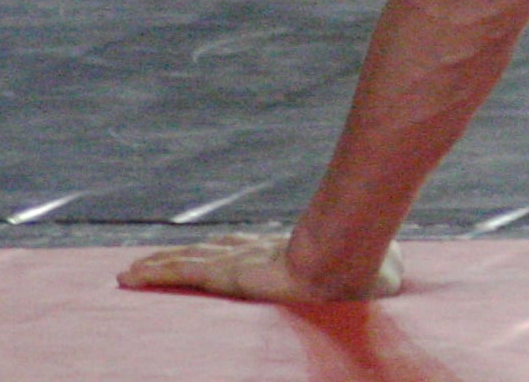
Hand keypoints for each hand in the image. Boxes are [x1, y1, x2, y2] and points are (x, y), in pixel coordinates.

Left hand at [117, 231, 401, 302]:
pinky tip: (128, 277)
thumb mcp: (379, 278)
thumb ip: (377, 274)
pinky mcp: (222, 273)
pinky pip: (180, 274)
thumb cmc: (365, 275)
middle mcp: (258, 253)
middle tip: (159, 260)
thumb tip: (400, 278)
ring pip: (189, 262)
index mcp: (290, 256)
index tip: (215, 252)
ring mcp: (238, 261)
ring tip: (128, 272)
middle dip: (187, 256)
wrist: (346, 264)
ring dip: (159, 266)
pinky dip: (153, 275)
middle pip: (213, 251)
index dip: (229, 250)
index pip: (250, 250)